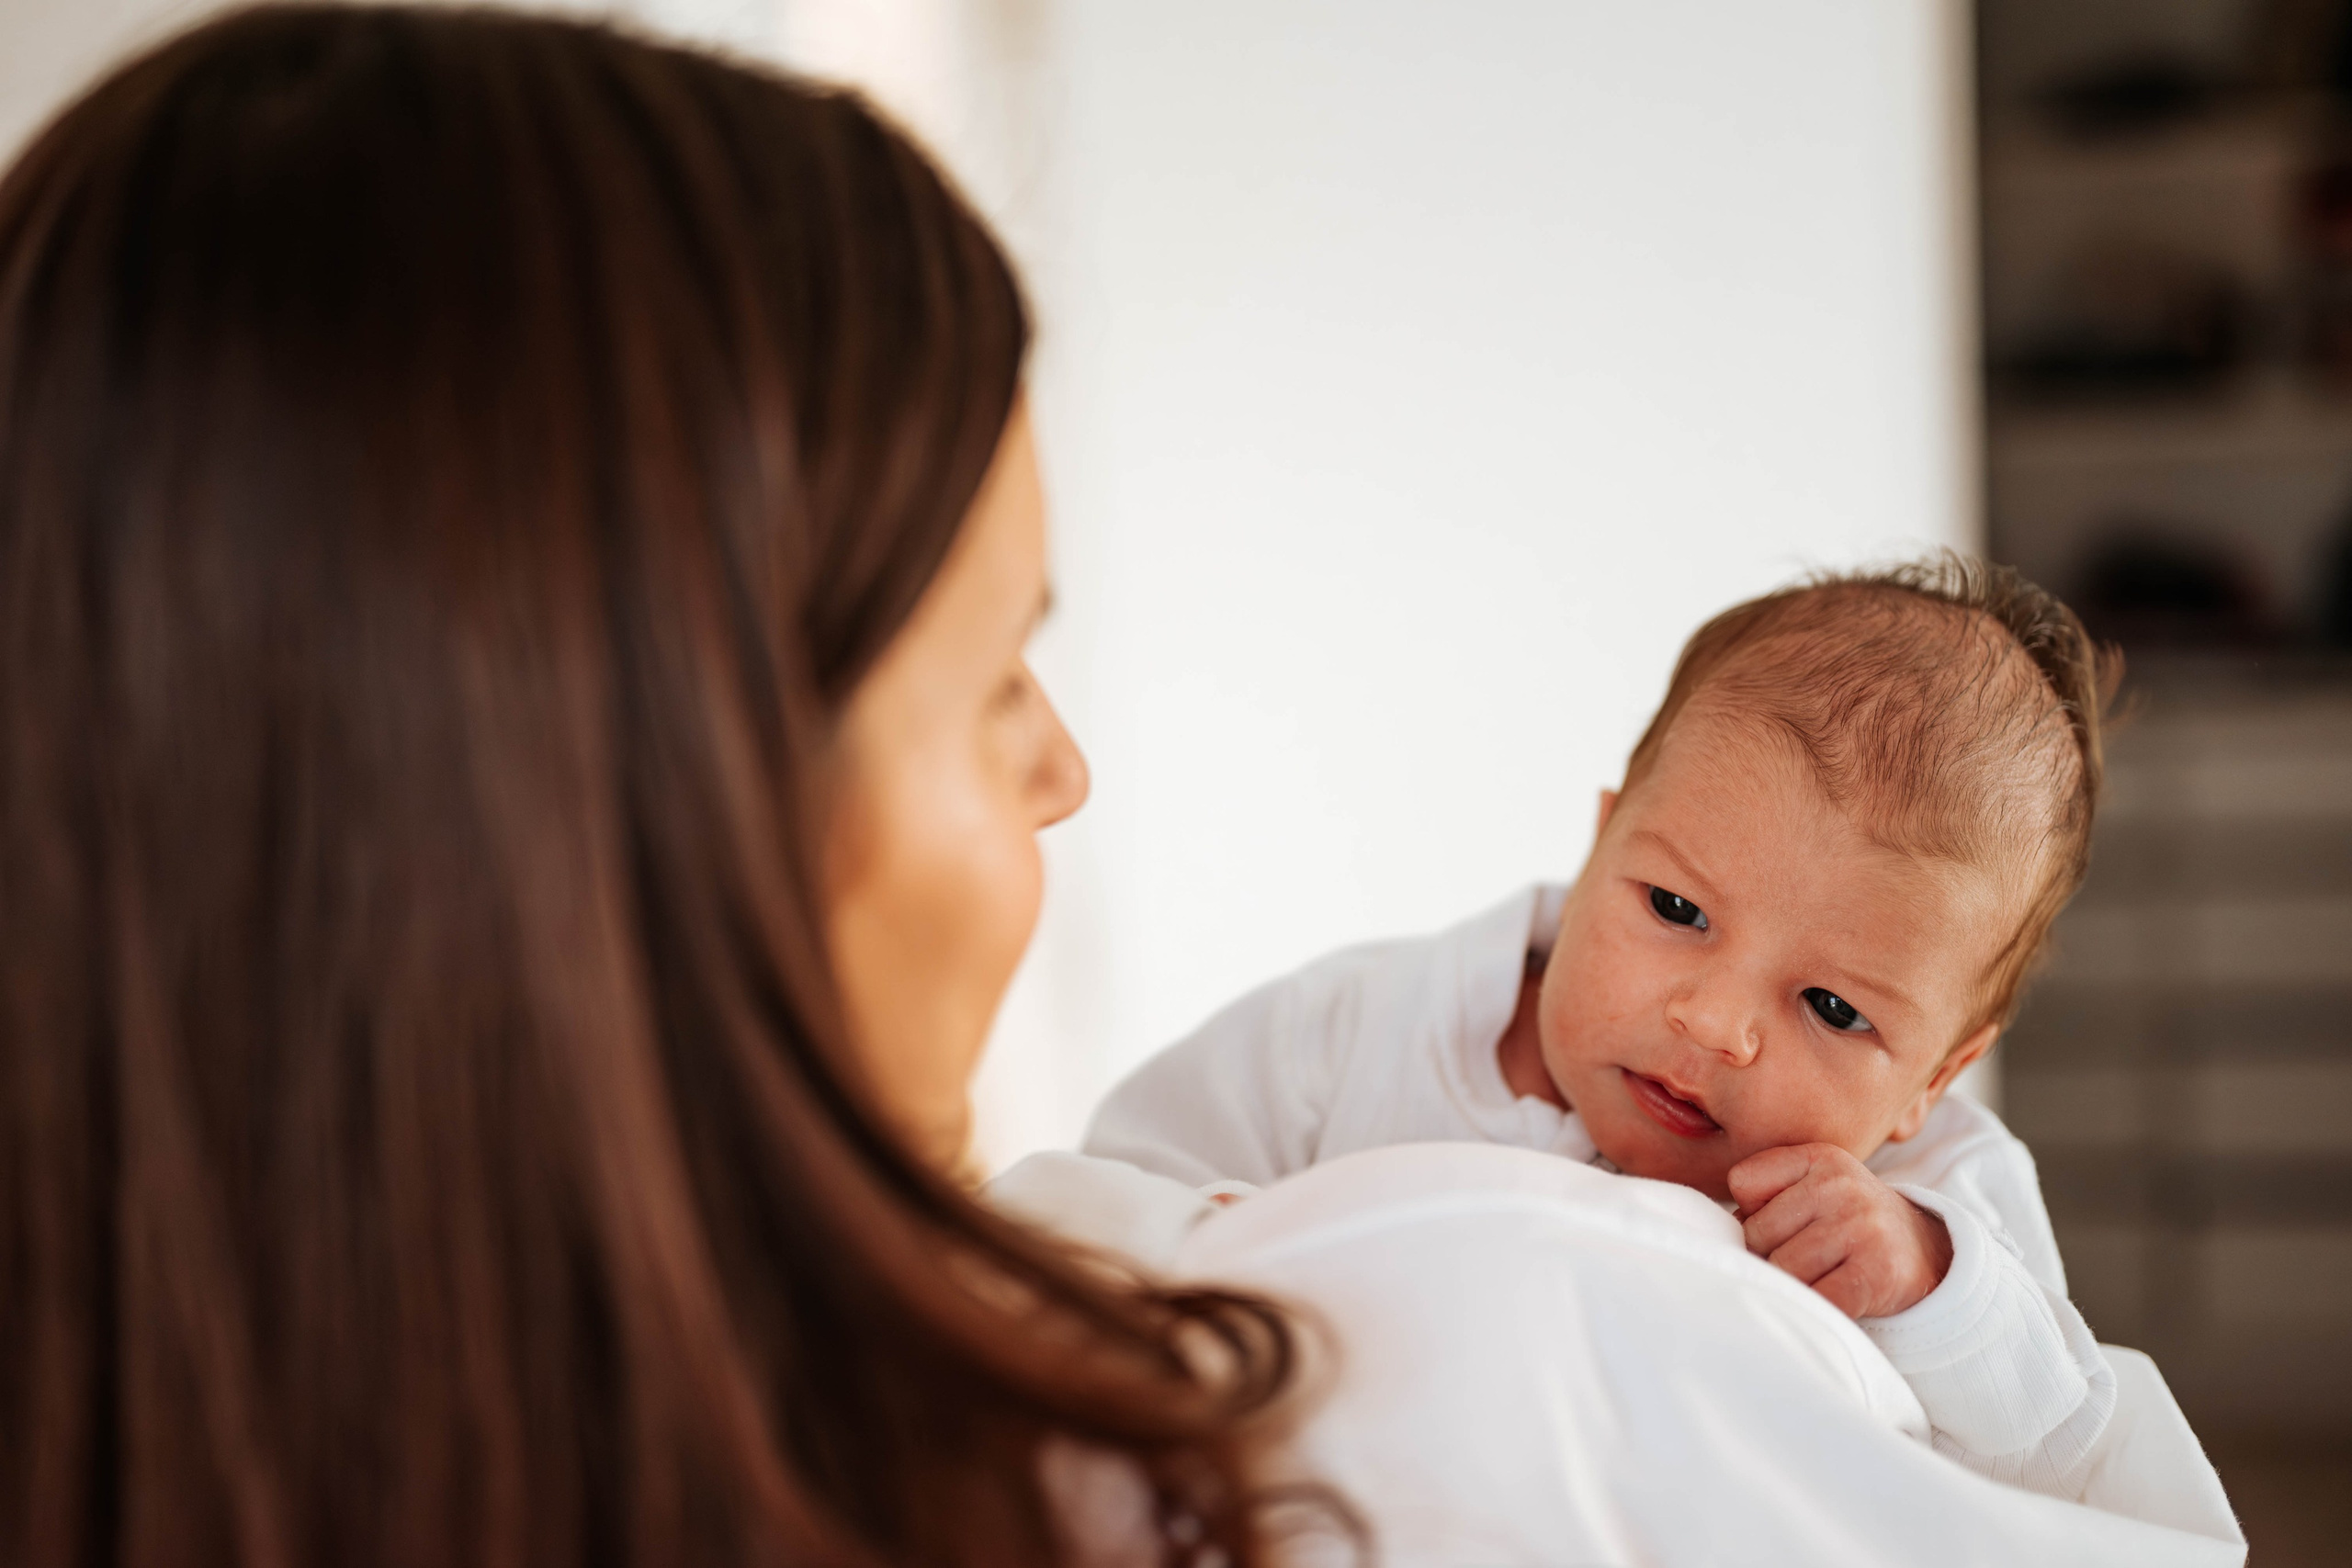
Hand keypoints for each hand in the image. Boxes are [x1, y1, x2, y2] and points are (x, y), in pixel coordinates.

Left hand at [1727, 1143, 1952, 1319]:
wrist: (1925, 1253)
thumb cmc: (1846, 1223)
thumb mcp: (1812, 1188)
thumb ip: (1764, 1199)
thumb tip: (1721, 1241)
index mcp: (1818, 1157)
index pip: (1742, 1182)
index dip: (1752, 1213)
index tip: (1784, 1223)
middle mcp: (1840, 1184)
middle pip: (1756, 1233)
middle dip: (1769, 1255)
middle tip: (1806, 1259)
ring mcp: (1860, 1226)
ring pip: (1782, 1270)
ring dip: (1795, 1285)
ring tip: (1822, 1276)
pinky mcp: (1876, 1271)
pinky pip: (1817, 1300)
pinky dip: (1818, 1308)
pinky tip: (1836, 1298)